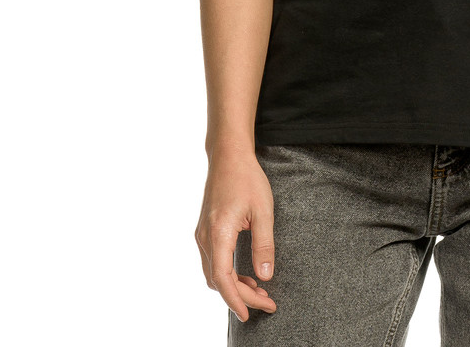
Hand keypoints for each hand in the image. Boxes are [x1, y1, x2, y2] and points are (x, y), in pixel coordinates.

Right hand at [195, 148, 277, 321]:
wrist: (228, 155)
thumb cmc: (247, 178)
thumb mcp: (263, 211)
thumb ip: (264, 245)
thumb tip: (265, 277)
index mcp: (219, 233)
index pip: (223, 278)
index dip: (236, 300)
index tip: (250, 314)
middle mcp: (205, 236)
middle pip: (218, 279)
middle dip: (241, 296)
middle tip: (267, 303)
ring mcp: (202, 233)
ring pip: (214, 272)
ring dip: (234, 285)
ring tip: (260, 291)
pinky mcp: (205, 230)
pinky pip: (213, 261)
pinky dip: (228, 273)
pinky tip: (247, 274)